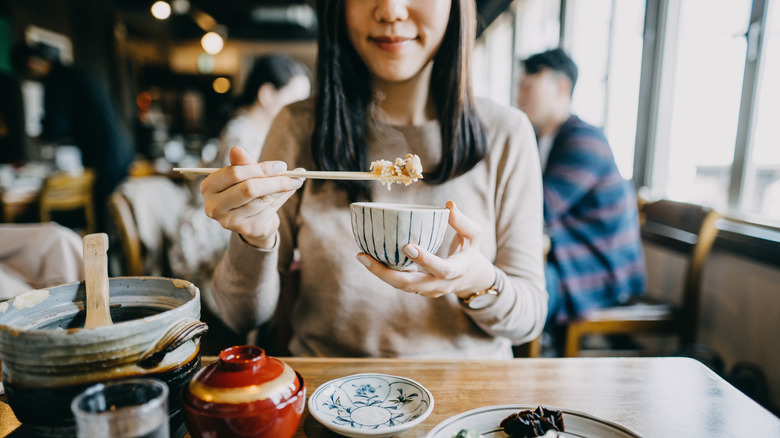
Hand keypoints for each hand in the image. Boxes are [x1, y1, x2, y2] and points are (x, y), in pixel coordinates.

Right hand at [201, 146, 302, 247]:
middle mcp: (214, 206)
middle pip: (248, 189)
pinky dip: (281, 199)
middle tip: (293, 175)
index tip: (281, 166)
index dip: (260, 168)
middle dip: (273, 180)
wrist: (253, 221)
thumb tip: (236, 149)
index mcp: (209, 186)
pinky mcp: (245, 230)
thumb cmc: (247, 192)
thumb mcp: (246, 175)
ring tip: (294, 182)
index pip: (234, 173)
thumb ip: (244, 163)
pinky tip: (288, 192)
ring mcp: (228, 221)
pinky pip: (268, 211)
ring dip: (281, 190)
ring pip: (260, 200)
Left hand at [356, 200, 494, 298]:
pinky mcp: (418, 290)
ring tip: (361, 256)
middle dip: (386, 273)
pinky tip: (368, 258)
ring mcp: (428, 290)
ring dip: (380, 273)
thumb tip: (448, 205)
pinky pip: (399, 283)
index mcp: (457, 271)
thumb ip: (463, 222)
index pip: (442, 269)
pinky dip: (384, 272)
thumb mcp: (475, 236)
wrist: (471, 279)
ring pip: (401, 286)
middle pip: (411, 285)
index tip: (407, 246)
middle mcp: (440, 285)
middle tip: (365, 256)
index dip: (425, 260)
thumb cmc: (471, 252)